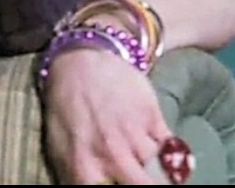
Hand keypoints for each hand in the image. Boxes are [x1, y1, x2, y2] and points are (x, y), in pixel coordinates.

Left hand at [42, 46, 173, 184]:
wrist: (81, 60)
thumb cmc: (66, 106)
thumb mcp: (59, 146)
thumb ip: (76, 176)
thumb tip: (85, 187)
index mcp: (82, 167)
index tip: (122, 185)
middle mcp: (111, 155)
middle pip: (144, 187)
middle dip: (149, 185)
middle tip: (144, 179)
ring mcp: (134, 135)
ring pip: (161, 171)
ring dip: (159, 172)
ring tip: (154, 168)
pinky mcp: (153, 116)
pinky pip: (174, 148)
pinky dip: (175, 155)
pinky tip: (169, 155)